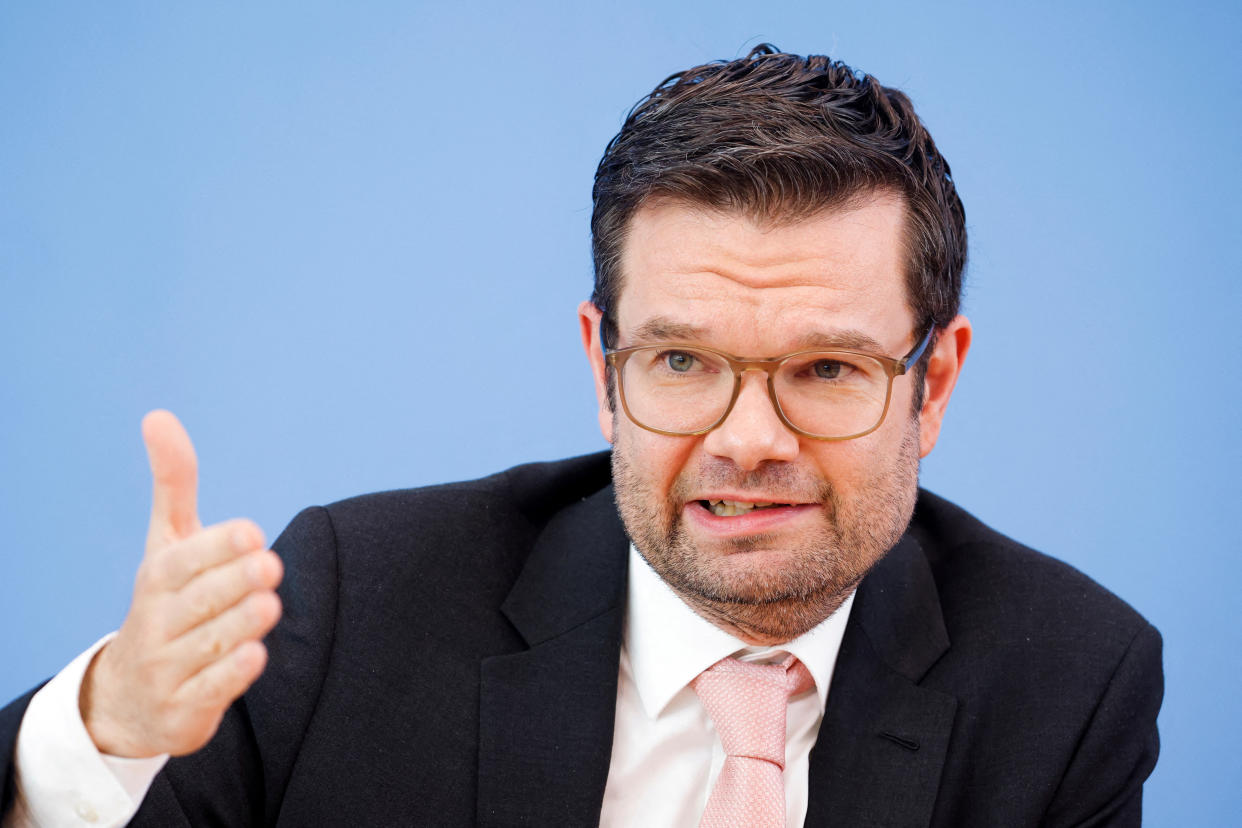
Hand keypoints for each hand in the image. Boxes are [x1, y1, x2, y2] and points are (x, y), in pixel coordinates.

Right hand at [79, 410, 283, 757]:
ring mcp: (166, 670)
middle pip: (199, 602)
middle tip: (270, 565)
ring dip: (241, 624)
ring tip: (269, 605)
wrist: (131, 696)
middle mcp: (156, 624)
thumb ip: (173, 484)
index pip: (184, 560)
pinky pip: (210, 691)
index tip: (252, 532)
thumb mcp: (167, 544)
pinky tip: (255, 654)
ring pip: (208, 645)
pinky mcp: (182, 711)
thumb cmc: (166, 603)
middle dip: (235, 583)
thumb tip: (158, 415)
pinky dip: (232, 673)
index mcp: (157, 579)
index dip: (217, 546)